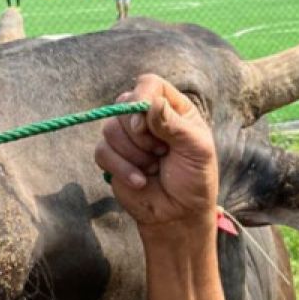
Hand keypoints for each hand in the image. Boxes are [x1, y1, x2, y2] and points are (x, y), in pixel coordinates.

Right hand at [94, 74, 217, 230]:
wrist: (178, 215)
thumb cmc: (194, 180)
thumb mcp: (196, 150)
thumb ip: (174, 124)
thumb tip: (151, 105)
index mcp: (172, 108)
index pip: (148, 84)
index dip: (141, 98)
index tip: (142, 123)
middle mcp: (146, 118)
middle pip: (123, 104)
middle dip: (140, 135)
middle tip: (161, 154)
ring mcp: (127, 137)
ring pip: (110, 129)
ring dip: (133, 154)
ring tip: (154, 168)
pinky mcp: (112, 157)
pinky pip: (102, 152)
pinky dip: (121, 168)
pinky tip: (141, 181)